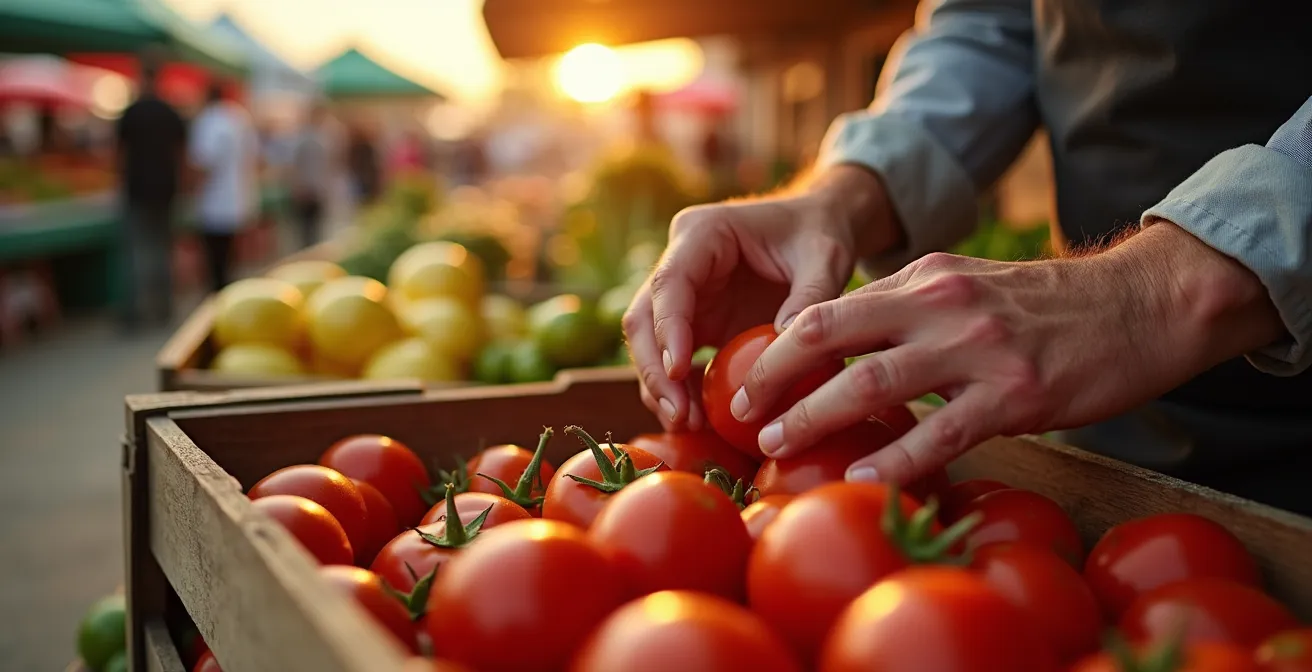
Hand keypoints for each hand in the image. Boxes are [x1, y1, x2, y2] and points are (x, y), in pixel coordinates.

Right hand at [623, 166, 900, 430]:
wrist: (819, 225)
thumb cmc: (820, 233)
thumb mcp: (826, 258)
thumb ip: (810, 298)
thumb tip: (784, 349)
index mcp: (702, 232)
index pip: (670, 282)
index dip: (669, 327)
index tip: (680, 370)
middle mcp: (681, 261)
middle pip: (645, 317)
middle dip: (656, 369)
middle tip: (679, 415)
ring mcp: (684, 295)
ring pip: (649, 342)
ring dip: (660, 386)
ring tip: (685, 425)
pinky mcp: (696, 322)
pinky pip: (674, 359)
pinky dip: (680, 390)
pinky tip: (697, 421)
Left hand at [730, 223, 1284, 485]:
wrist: (1139, 303)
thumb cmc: (1047, 306)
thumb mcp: (968, 286)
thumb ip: (909, 311)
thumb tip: (848, 351)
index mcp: (922, 277)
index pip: (829, 309)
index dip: (778, 346)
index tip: (744, 378)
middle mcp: (940, 304)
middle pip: (831, 334)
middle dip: (775, 375)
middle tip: (739, 411)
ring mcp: (977, 348)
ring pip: (873, 383)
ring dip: (815, 416)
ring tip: (777, 445)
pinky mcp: (1015, 393)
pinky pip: (941, 431)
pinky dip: (897, 458)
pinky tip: (864, 478)